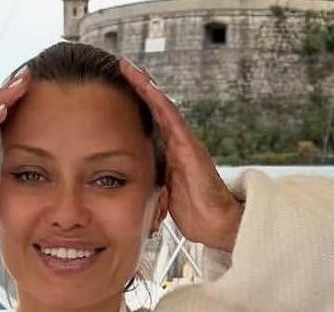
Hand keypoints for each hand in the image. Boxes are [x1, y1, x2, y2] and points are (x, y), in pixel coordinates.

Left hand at [119, 59, 242, 251]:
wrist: (214, 223)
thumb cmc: (192, 211)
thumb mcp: (163, 192)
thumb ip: (152, 178)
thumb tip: (130, 179)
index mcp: (170, 152)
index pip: (151, 121)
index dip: (136, 103)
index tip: (119, 87)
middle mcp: (178, 142)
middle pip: (156, 107)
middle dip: (140, 86)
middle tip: (122, 66)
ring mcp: (185, 142)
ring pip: (163, 107)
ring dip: (146, 86)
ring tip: (129, 69)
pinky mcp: (189, 146)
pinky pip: (172, 118)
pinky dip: (158, 101)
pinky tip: (146, 87)